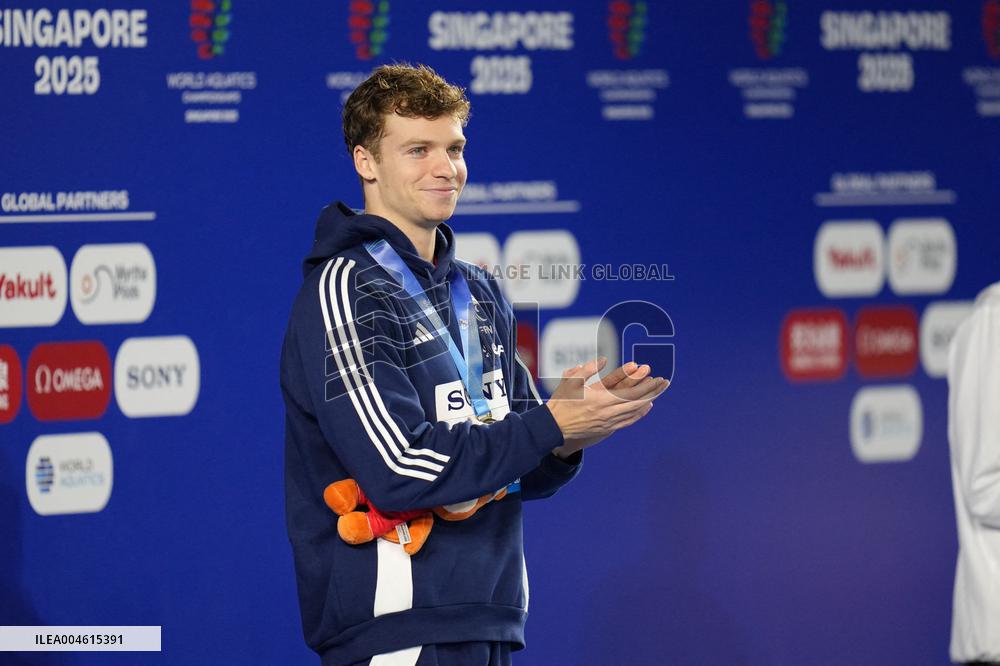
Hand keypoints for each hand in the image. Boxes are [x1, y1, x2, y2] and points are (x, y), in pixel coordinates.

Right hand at [546, 358, 667, 457]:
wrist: (554, 427)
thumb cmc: (561, 402)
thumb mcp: (572, 380)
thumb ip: (589, 368)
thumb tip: (604, 359)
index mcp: (601, 400)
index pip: (632, 393)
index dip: (647, 386)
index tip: (659, 378)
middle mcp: (608, 413)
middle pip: (638, 402)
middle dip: (653, 391)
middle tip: (665, 383)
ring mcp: (608, 423)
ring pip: (634, 412)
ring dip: (648, 401)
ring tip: (658, 392)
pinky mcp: (606, 429)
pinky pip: (627, 421)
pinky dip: (639, 414)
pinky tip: (645, 408)